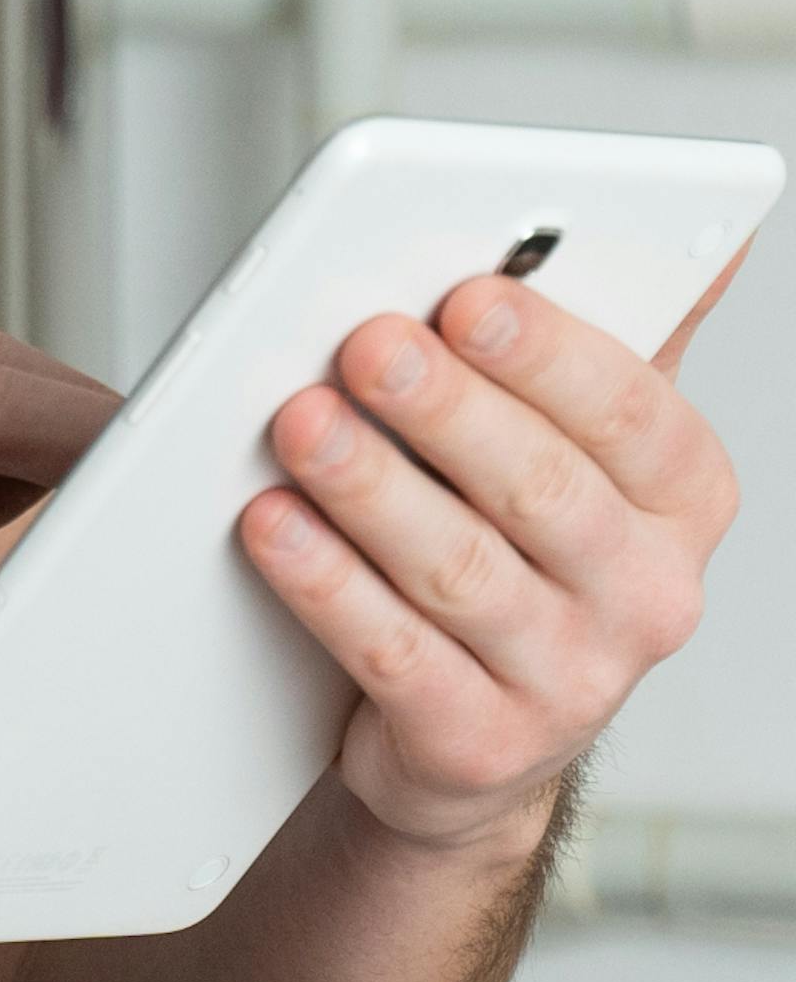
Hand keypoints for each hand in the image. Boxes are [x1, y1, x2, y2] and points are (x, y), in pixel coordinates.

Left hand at [244, 260, 747, 859]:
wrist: (476, 736)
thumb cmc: (522, 554)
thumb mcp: (589, 448)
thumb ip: (628, 340)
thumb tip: (709, 236)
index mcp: (683, 501)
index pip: (631, 415)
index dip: (547, 353)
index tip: (466, 295)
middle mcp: (646, 594)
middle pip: (540, 489)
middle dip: (445, 409)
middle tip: (363, 345)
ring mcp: (571, 682)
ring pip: (460, 572)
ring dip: (371, 489)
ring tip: (298, 424)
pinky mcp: (478, 745)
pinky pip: (395, 655)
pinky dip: (326, 586)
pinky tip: (271, 527)